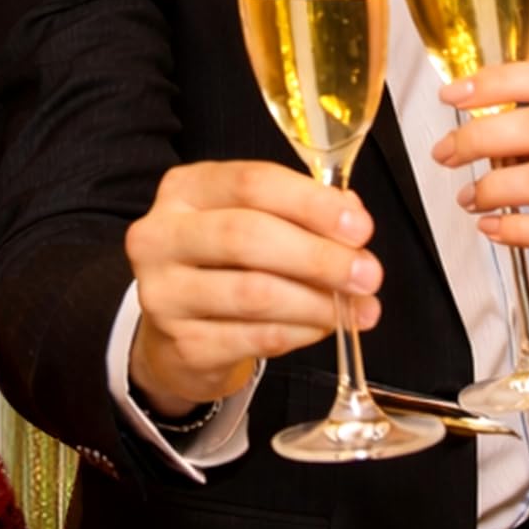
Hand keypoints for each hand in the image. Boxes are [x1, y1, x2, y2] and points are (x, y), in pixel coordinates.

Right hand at [124, 160, 381, 413]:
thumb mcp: (251, 220)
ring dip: (317, 302)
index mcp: (184, 189)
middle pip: (246, 236)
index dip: (311, 203)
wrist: (177, 333)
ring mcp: (164, 294)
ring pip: (253, 293)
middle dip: (318, 256)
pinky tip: (324, 328)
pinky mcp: (182, 345)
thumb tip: (351, 217)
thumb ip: (299, 211)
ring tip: (357, 309)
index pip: (250, 183)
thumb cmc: (224, 264)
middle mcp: (161, 236)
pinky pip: (255, 338)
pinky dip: (300, 333)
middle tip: (367, 274)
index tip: (359, 226)